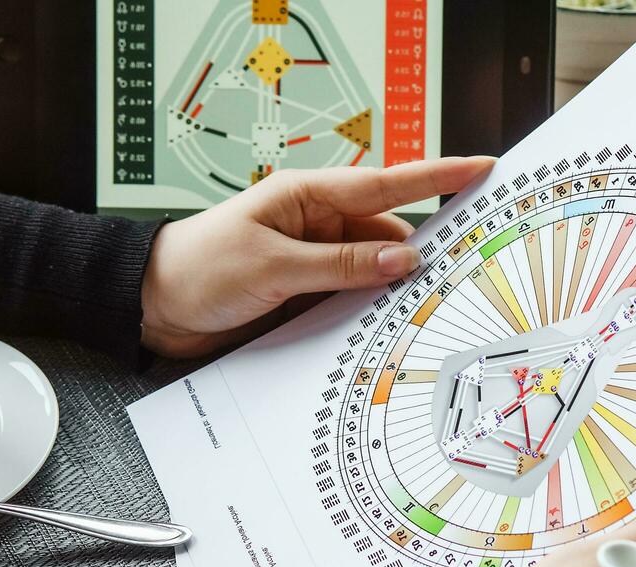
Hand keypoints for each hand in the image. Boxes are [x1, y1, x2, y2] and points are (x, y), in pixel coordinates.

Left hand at [139, 156, 496, 358]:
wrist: (154, 308)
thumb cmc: (200, 269)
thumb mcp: (273, 265)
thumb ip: (341, 264)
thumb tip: (403, 260)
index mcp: (308, 197)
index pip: (386, 185)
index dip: (438, 175)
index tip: (481, 168)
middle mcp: (317, 225)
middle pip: (389, 236)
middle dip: (424, 253)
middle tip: (467, 268)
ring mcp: (314, 262)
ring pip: (374, 273)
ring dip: (394, 292)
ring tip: (425, 310)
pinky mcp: (307, 295)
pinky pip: (352, 300)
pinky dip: (370, 313)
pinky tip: (385, 330)